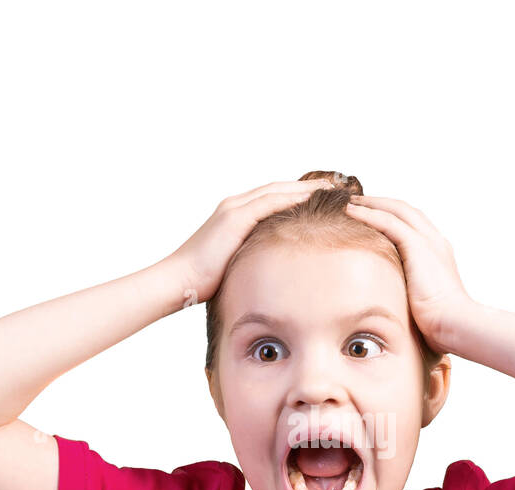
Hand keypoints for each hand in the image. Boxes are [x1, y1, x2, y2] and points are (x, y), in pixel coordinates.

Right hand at [165, 180, 335, 304]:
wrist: (179, 280)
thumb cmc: (203, 279)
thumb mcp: (234, 262)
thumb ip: (252, 256)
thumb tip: (272, 267)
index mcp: (234, 214)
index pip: (271, 197)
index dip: (296, 193)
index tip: (321, 195)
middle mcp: (234, 205)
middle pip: (278, 188)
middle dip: (306, 185)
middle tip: (334, 186)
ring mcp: (234, 209)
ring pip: (276, 191)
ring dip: (304, 188)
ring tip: (330, 188)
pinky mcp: (235, 218)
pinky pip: (269, 203)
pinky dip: (291, 198)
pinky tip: (311, 199)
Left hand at [344, 194, 475, 354]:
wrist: (454, 324)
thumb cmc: (441, 324)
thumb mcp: (423, 303)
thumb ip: (409, 294)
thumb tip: (392, 305)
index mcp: (439, 253)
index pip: (413, 225)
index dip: (392, 217)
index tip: (371, 216)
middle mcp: (435, 242)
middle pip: (405, 211)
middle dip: (380, 204)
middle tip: (357, 202)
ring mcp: (428, 241)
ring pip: (396, 211)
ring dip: (371, 204)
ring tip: (350, 203)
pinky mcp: (418, 246)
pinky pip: (388, 221)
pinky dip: (369, 213)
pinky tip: (352, 211)